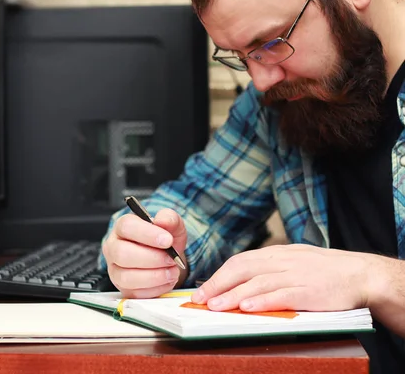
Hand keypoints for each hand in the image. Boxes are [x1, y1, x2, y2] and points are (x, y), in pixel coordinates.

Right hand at [102, 208, 187, 298]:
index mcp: (123, 227)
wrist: (167, 259)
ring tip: (172, 271)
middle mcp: (114, 248)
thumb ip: (169, 219)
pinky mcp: (123, 288)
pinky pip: (135, 293)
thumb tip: (163, 220)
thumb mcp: (172, 226)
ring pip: (126, 277)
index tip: (167, 240)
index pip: (127, 227)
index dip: (147, 234)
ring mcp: (115, 270)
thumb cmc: (164, 241)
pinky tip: (166, 280)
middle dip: (152, 258)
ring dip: (155, 276)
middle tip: (171, 259)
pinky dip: (155, 288)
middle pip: (122, 254)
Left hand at [191, 244, 376, 311]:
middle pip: (242, 269)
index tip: (201, 291)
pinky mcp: (310, 291)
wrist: (361, 274)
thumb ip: (268, 269)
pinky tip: (248, 307)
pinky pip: (282, 295)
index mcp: (276, 253)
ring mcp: (296, 274)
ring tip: (215, 306)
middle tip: (200, 300)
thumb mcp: (293, 262)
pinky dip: (263, 301)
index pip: (240, 261)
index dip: (218, 276)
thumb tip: (239, 284)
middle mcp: (282, 261)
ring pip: (258, 282)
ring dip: (233, 295)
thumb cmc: (324, 271)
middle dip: (218, 285)